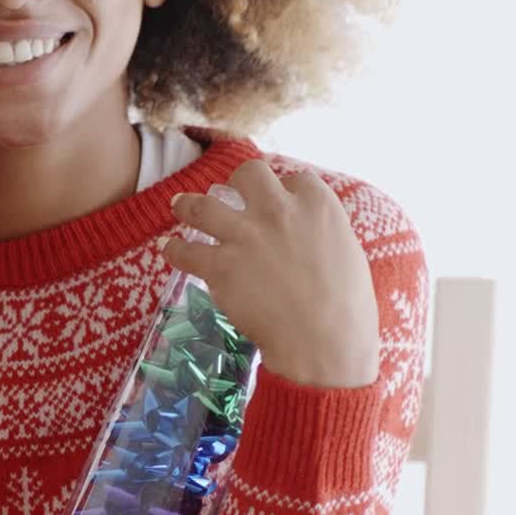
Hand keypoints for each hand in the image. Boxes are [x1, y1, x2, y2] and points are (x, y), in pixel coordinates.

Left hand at [164, 160, 380, 388]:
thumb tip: (306, 233)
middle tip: (229, 196)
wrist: (324, 341)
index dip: (283, 190)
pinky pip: (185, 251)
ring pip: (202, 205)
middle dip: (237, 181)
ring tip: (180, 205)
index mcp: (317, 205)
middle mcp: (278, 211)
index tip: (275, 200)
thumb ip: (320, 233)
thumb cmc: (346, 307)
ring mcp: (246, 237)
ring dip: (188, 204)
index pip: (294, 180)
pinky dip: (173, 250)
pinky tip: (168, 249)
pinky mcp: (221, 266)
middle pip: (248, 173)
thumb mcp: (346, 252)